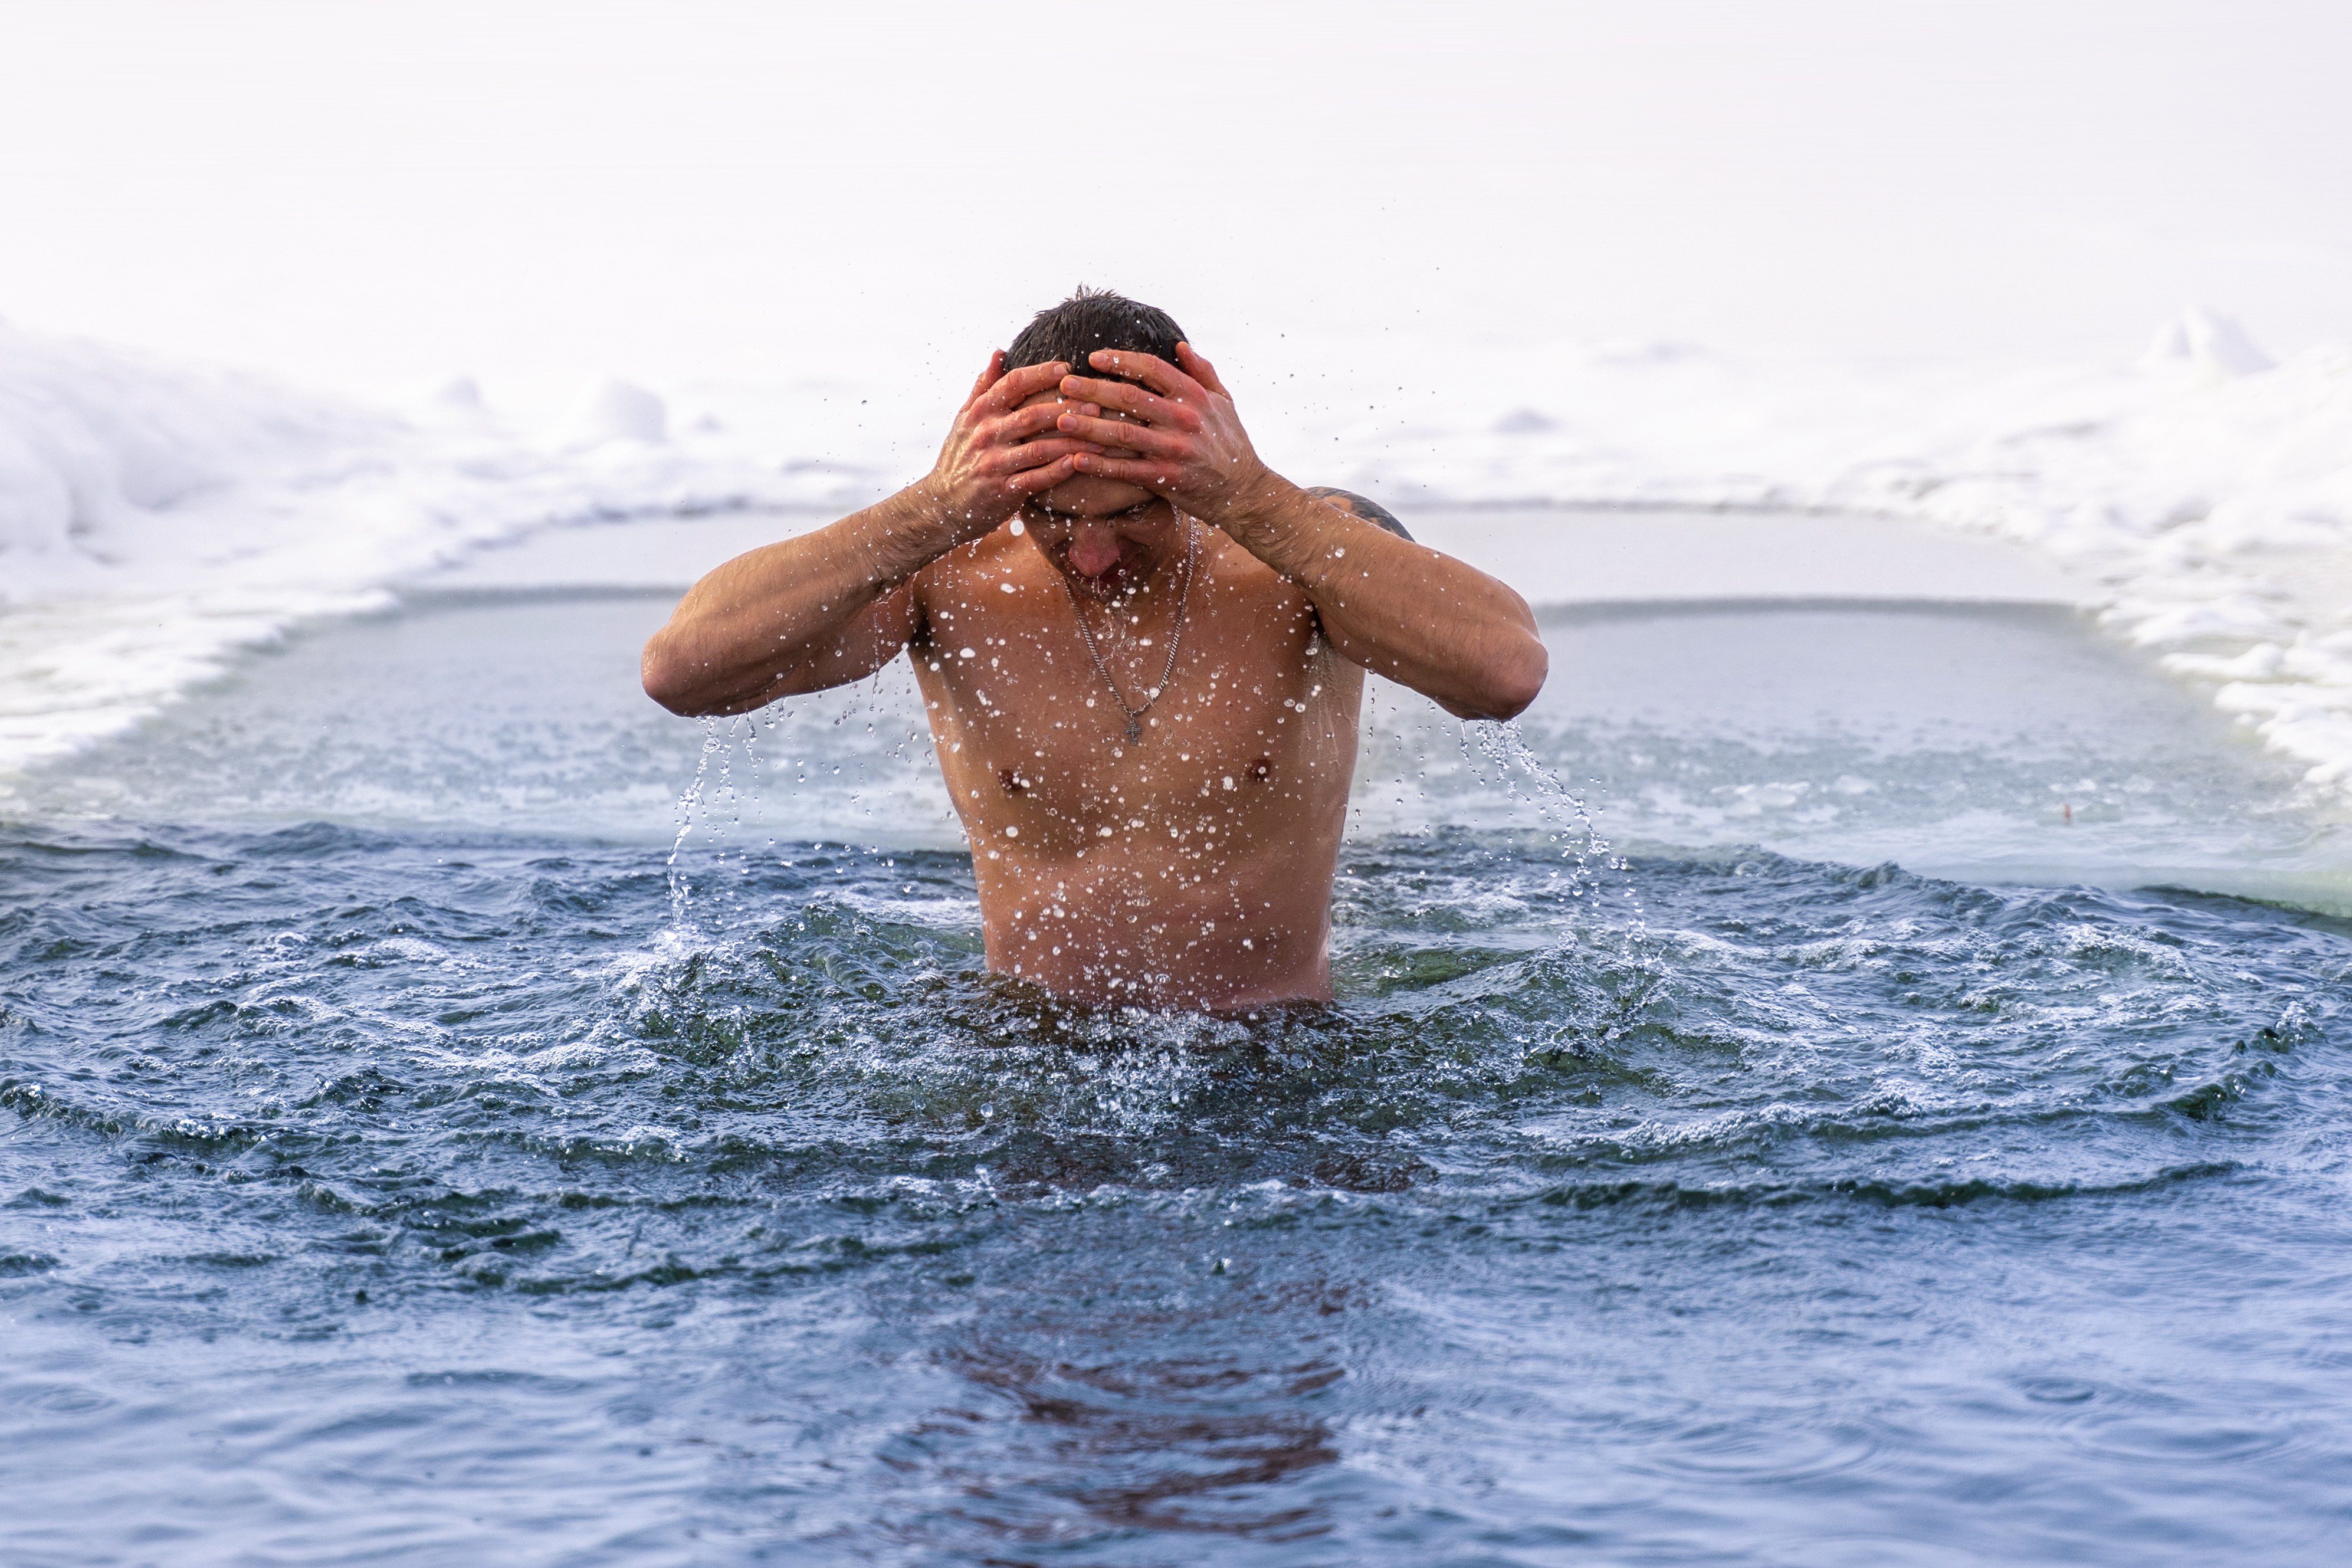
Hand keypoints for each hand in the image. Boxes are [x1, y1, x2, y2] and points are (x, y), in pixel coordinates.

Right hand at [918, 352, 1102, 540]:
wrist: (942, 503)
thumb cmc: (960, 456)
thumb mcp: (965, 418)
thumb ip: (984, 386)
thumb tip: (999, 352)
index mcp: (980, 412)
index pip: (1013, 384)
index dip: (1041, 373)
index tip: (1068, 368)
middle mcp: (986, 434)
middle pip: (1032, 415)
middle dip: (1067, 409)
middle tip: (1097, 404)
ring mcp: (993, 464)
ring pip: (1039, 448)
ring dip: (1072, 442)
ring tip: (1100, 438)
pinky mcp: (1002, 491)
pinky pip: (1035, 479)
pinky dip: (1058, 471)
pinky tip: (1078, 464)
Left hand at [1052, 344, 1279, 524]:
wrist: (1245, 491)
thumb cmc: (1232, 444)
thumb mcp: (1225, 402)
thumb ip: (1203, 372)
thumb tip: (1180, 345)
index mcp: (1195, 396)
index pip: (1151, 368)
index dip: (1119, 360)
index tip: (1093, 358)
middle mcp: (1184, 419)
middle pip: (1129, 397)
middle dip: (1092, 389)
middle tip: (1064, 384)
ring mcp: (1174, 450)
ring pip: (1123, 434)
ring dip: (1089, 427)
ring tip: (1061, 420)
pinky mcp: (1167, 478)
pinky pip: (1127, 470)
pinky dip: (1101, 465)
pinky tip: (1076, 460)